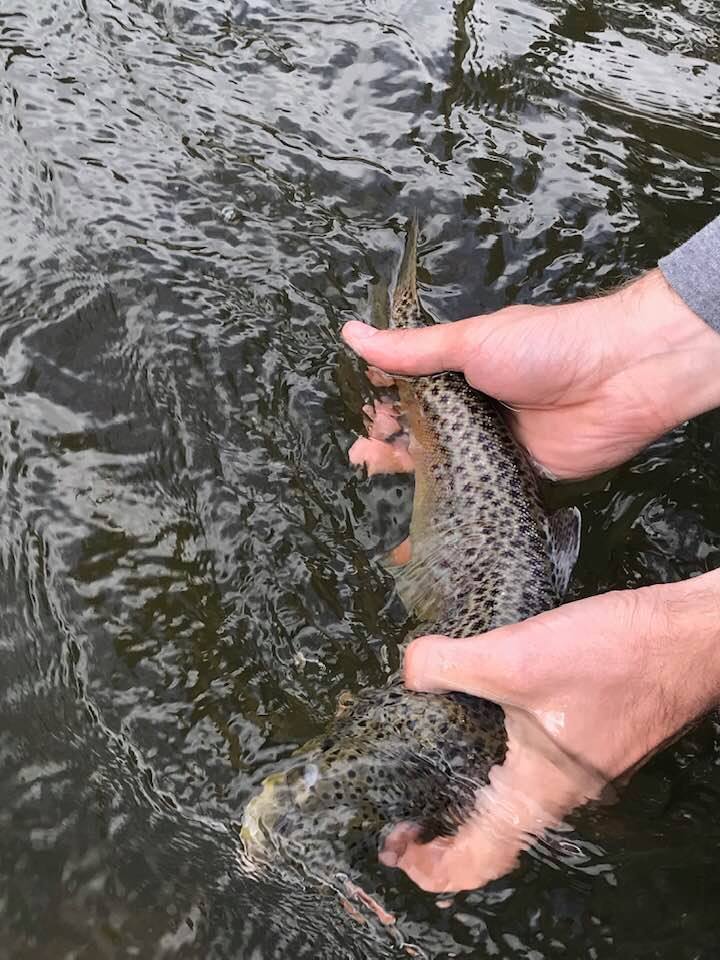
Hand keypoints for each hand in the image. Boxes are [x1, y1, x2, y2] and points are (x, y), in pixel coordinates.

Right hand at [343, 269, 719, 478]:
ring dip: (412, 474)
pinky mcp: (518, 479)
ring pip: (444, 468)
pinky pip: (478, 498)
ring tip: (378, 476)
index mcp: (461, 375)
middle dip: (389, 444)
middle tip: (363, 458)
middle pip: (422, 434)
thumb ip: (411, 349)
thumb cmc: (544, 347)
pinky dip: (452, 510)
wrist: (621, 376)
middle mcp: (474, 412)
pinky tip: (426, 523)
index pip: (410, 393)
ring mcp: (495, 448)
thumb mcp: (470, 342)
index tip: (361, 421)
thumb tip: (350, 332)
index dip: (383, 406)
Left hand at [378, 573, 719, 891]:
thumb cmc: (611, 658)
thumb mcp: (515, 658)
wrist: (688, 637)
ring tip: (424, 755)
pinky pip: (529, 762)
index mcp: (539, 794)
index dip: (431, 866)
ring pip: (511, 795)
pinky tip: (474, 712)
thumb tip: (408, 669)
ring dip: (466, 787)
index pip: (478, 861)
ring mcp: (578, 766)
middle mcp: (559, 792)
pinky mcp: (587, 735)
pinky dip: (494, 753)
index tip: (394, 840)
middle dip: (440, 824)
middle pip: (490, 832)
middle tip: (400, 796)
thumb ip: (449, 665)